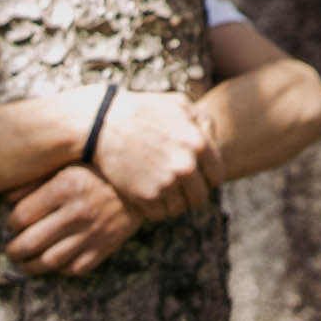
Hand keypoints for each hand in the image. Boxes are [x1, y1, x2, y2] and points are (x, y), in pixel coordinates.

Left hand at [5, 166, 141, 277]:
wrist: (141, 185)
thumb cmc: (99, 171)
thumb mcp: (68, 165)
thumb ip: (36, 180)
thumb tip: (7, 200)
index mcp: (66, 186)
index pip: (22, 216)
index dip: (11, 224)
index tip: (12, 224)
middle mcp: (77, 211)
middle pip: (30, 242)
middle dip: (14, 250)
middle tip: (11, 250)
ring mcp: (91, 233)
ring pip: (49, 261)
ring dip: (31, 266)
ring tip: (25, 263)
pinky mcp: (104, 248)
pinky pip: (74, 268)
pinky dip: (60, 270)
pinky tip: (54, 263)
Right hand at [93, 88, 215, 223]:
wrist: (103, 123)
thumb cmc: (143, 110)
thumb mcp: (178, 104)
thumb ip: (202, 121)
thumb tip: (213, 138)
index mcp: (199, 144)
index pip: (216, 177)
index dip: (207, 178)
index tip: (197, 177)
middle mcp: (186, 167)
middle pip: (200, 198)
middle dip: (191, 193)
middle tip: (178, 187)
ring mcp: (166, 184)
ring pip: (181, 209)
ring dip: (173, 202)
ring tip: (162, 189)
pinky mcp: (146, 197)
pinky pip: (160, 215)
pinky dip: (156, 209)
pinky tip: (148, 193)